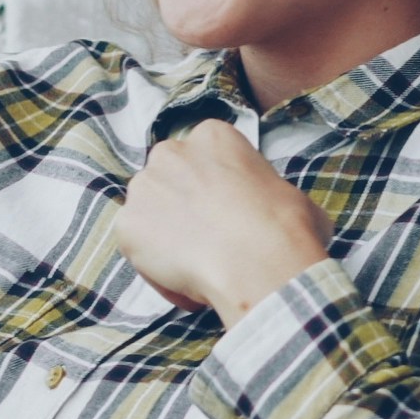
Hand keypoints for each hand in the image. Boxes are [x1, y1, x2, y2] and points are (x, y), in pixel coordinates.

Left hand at [117, 124, 334, 326]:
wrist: (258, 262)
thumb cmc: (284, 228)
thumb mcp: (293, 196)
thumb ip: (269, 195)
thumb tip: (277, 213)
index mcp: (213, 136)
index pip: (202, 157)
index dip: (215, 189)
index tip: (228, 212)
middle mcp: (170, 152)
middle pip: (169, 180)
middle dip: (183, 206)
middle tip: (209, 239)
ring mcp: (144, 188)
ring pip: (150, 214)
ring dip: (167, 236)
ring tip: (198, 266)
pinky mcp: (126, 226)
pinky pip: (138, 249)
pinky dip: (157, 267)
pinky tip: (188, 282)